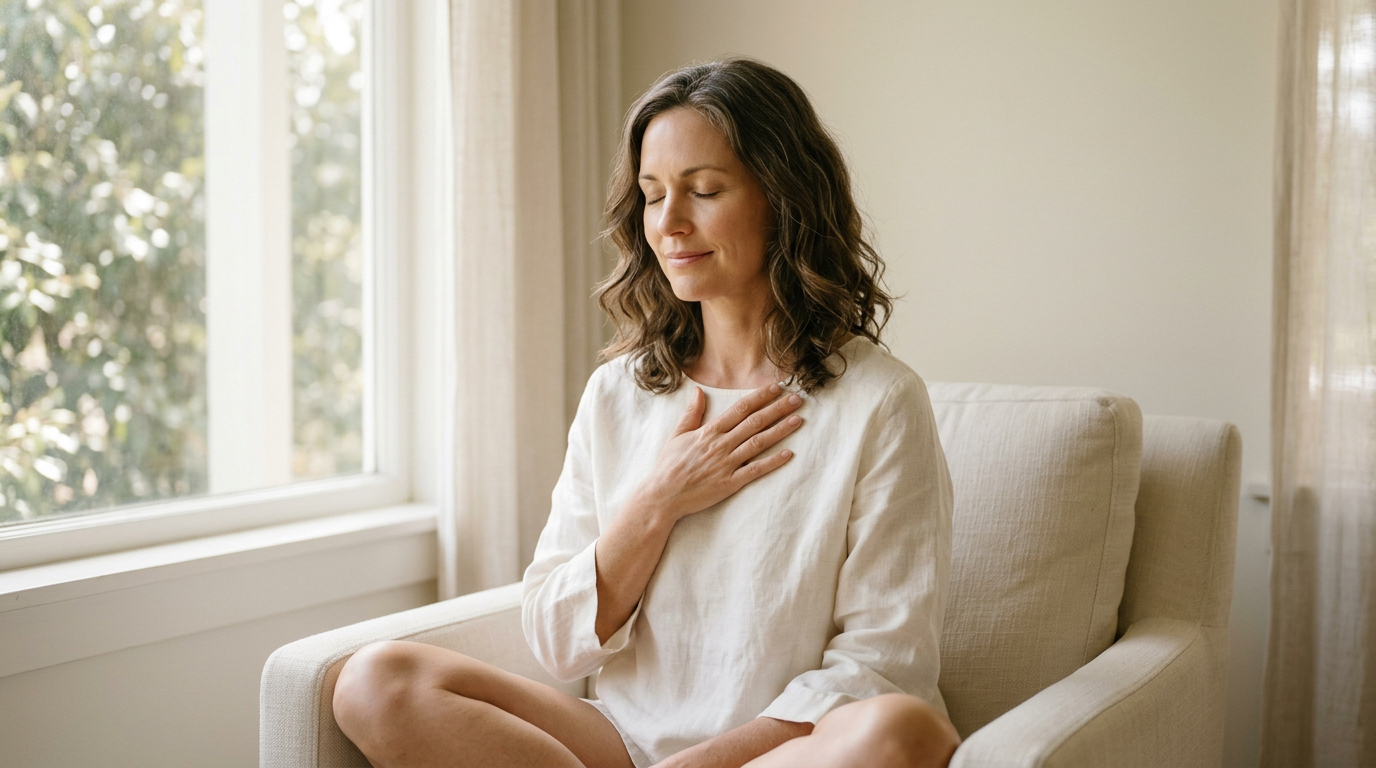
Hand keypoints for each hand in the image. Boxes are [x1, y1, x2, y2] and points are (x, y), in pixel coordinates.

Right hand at [633, 382, 803, 522]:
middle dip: (777, 409)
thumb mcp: (678, 435)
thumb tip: (699, 391)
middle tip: (797, 399)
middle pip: (754, 422)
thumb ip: (691, 413)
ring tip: (798, 420)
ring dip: (780, 431)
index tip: (776, 388)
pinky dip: (772, 462)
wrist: (662, 495)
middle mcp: (720, 445)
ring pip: (758, 443)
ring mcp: (726, 464)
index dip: (760, 397)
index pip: (740, 409)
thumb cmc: (669, 465)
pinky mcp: (729, 483)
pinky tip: (788, 454)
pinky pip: (755, 470)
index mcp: (709, 432)